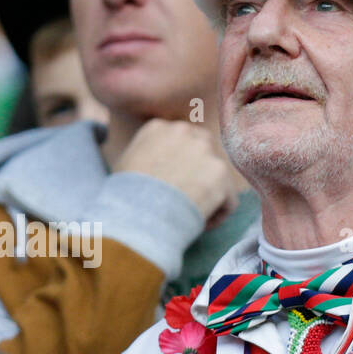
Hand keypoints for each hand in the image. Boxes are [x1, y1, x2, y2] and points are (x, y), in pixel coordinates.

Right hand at [114, 119, 240, 224]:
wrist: (136, 215)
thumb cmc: (124, 197)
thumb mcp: (125, 164)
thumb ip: (146, 154)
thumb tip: (153, 164)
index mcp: (159, 128)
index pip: (181, 142)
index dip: (179, 167)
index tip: (171, 187)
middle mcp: (185, 131)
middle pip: (204, 151)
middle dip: (199, 174)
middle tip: (187, 199)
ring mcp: (205, 151)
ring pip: (218, 177)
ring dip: (208, 195)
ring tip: (191, 216)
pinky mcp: (221, 174)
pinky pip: (228, 199)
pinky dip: (217, 215)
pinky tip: (200, 225)